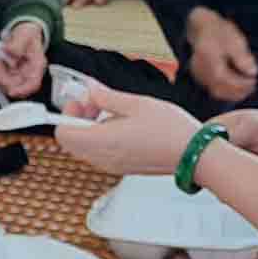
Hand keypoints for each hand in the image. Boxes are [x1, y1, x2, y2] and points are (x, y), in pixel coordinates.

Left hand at [0, 22, 48, 99]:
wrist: (24, 34)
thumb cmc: (28, 35)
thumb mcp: (25, 34)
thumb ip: (18, 43)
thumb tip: (9, 51)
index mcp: (37, 65)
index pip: (33, 84)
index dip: (23, 90)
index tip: (11, 91)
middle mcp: (28, 73)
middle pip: (15, 86)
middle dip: (1, 78)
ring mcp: (18, 75)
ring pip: (5, 85)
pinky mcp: (10, 75)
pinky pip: (0, 79)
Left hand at [55, 84, 201, 175]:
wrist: (194, 155)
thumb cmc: (171, 130)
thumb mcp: (137, 103)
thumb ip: (107, 96)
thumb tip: (89, 89)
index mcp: (103, 141)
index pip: (63, 133)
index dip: (67, 114)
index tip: (82, 100)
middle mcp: (103, 158)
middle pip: (71, 141)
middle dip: (78, 119)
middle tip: (96, 103)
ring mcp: (112, 166)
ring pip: (84, 148)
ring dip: (89, 128)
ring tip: (113, 112)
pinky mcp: (122, 169)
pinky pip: (99, 154)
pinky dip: (101, 138)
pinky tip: (122, 125)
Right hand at [186, 8, 257, 103]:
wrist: (202, 28)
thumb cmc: (220, 32)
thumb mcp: (235, 39)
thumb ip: (242, 56)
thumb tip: (253, 72)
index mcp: (208, 57)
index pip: (223, 77)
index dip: (239, 83)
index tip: (254, 80)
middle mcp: (200, 68)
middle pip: (219, 87)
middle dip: (238, 90)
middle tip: (253, 85)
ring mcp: (198, 74)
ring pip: (217, 91)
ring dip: (233, 93)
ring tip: (248, 88)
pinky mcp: (200, 78)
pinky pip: (214, 89)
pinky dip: (227, 91)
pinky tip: (238, 88)